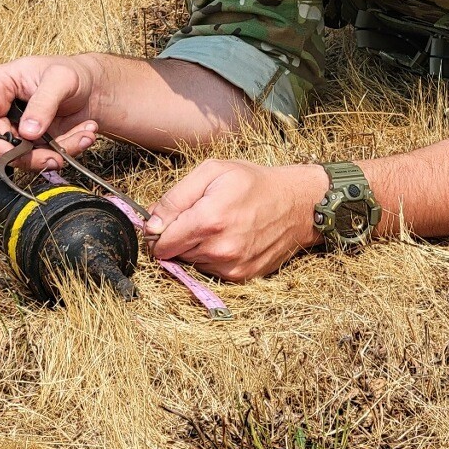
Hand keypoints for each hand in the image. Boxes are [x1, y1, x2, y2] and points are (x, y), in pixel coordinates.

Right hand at [0, 55, 100, 170]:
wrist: (91, 85)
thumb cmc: (71, 72)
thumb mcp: (60, 78)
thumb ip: (44, 102)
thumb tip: (27, 132)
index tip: (20, 152)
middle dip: (34, 155)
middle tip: (60, 155)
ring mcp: (13, 129)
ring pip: (23, 157)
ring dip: (57, 151)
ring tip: (86, 134)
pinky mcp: (29, 144)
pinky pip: (41, 158)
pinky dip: (65, 150)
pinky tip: (85, 134)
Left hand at [147, 159, 329, 281]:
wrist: (296, 204)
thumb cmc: (253, 182)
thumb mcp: (213, 171)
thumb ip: (176, 196)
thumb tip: (151, 222)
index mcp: (209, 219)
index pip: (161, 242)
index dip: (158, 231)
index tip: (165, 221)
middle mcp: (219, 248)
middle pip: (174, 253)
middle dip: (177, 236)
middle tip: (197, 216)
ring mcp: (231, 266)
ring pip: (190, 262)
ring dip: (194, 247)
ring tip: (216, 224)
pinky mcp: (241, 276)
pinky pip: (209, 270)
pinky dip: (211, 256)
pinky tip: (227, 237)